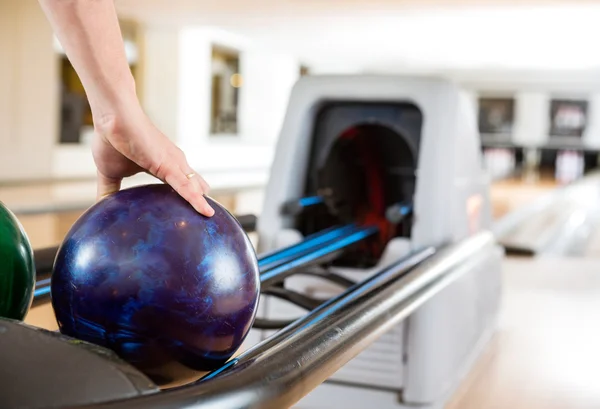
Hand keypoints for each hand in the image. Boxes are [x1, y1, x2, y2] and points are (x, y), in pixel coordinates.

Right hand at [92, 104, 214, 216]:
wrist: (111, 118)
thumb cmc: (111, 139)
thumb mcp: (111, 173)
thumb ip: (109, 191)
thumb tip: (101, 209)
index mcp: (165, 166)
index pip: (184, 186)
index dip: (192, 199)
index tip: (199, 216)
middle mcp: (175, 164)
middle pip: (196, 188)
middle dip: (203, 204)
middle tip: (211, 222)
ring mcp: (175, 163)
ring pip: (195, 189)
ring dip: (204, 205)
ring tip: (213, 222)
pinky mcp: (170, 164)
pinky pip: (187, 186)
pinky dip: (196, 200)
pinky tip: (206, 212)